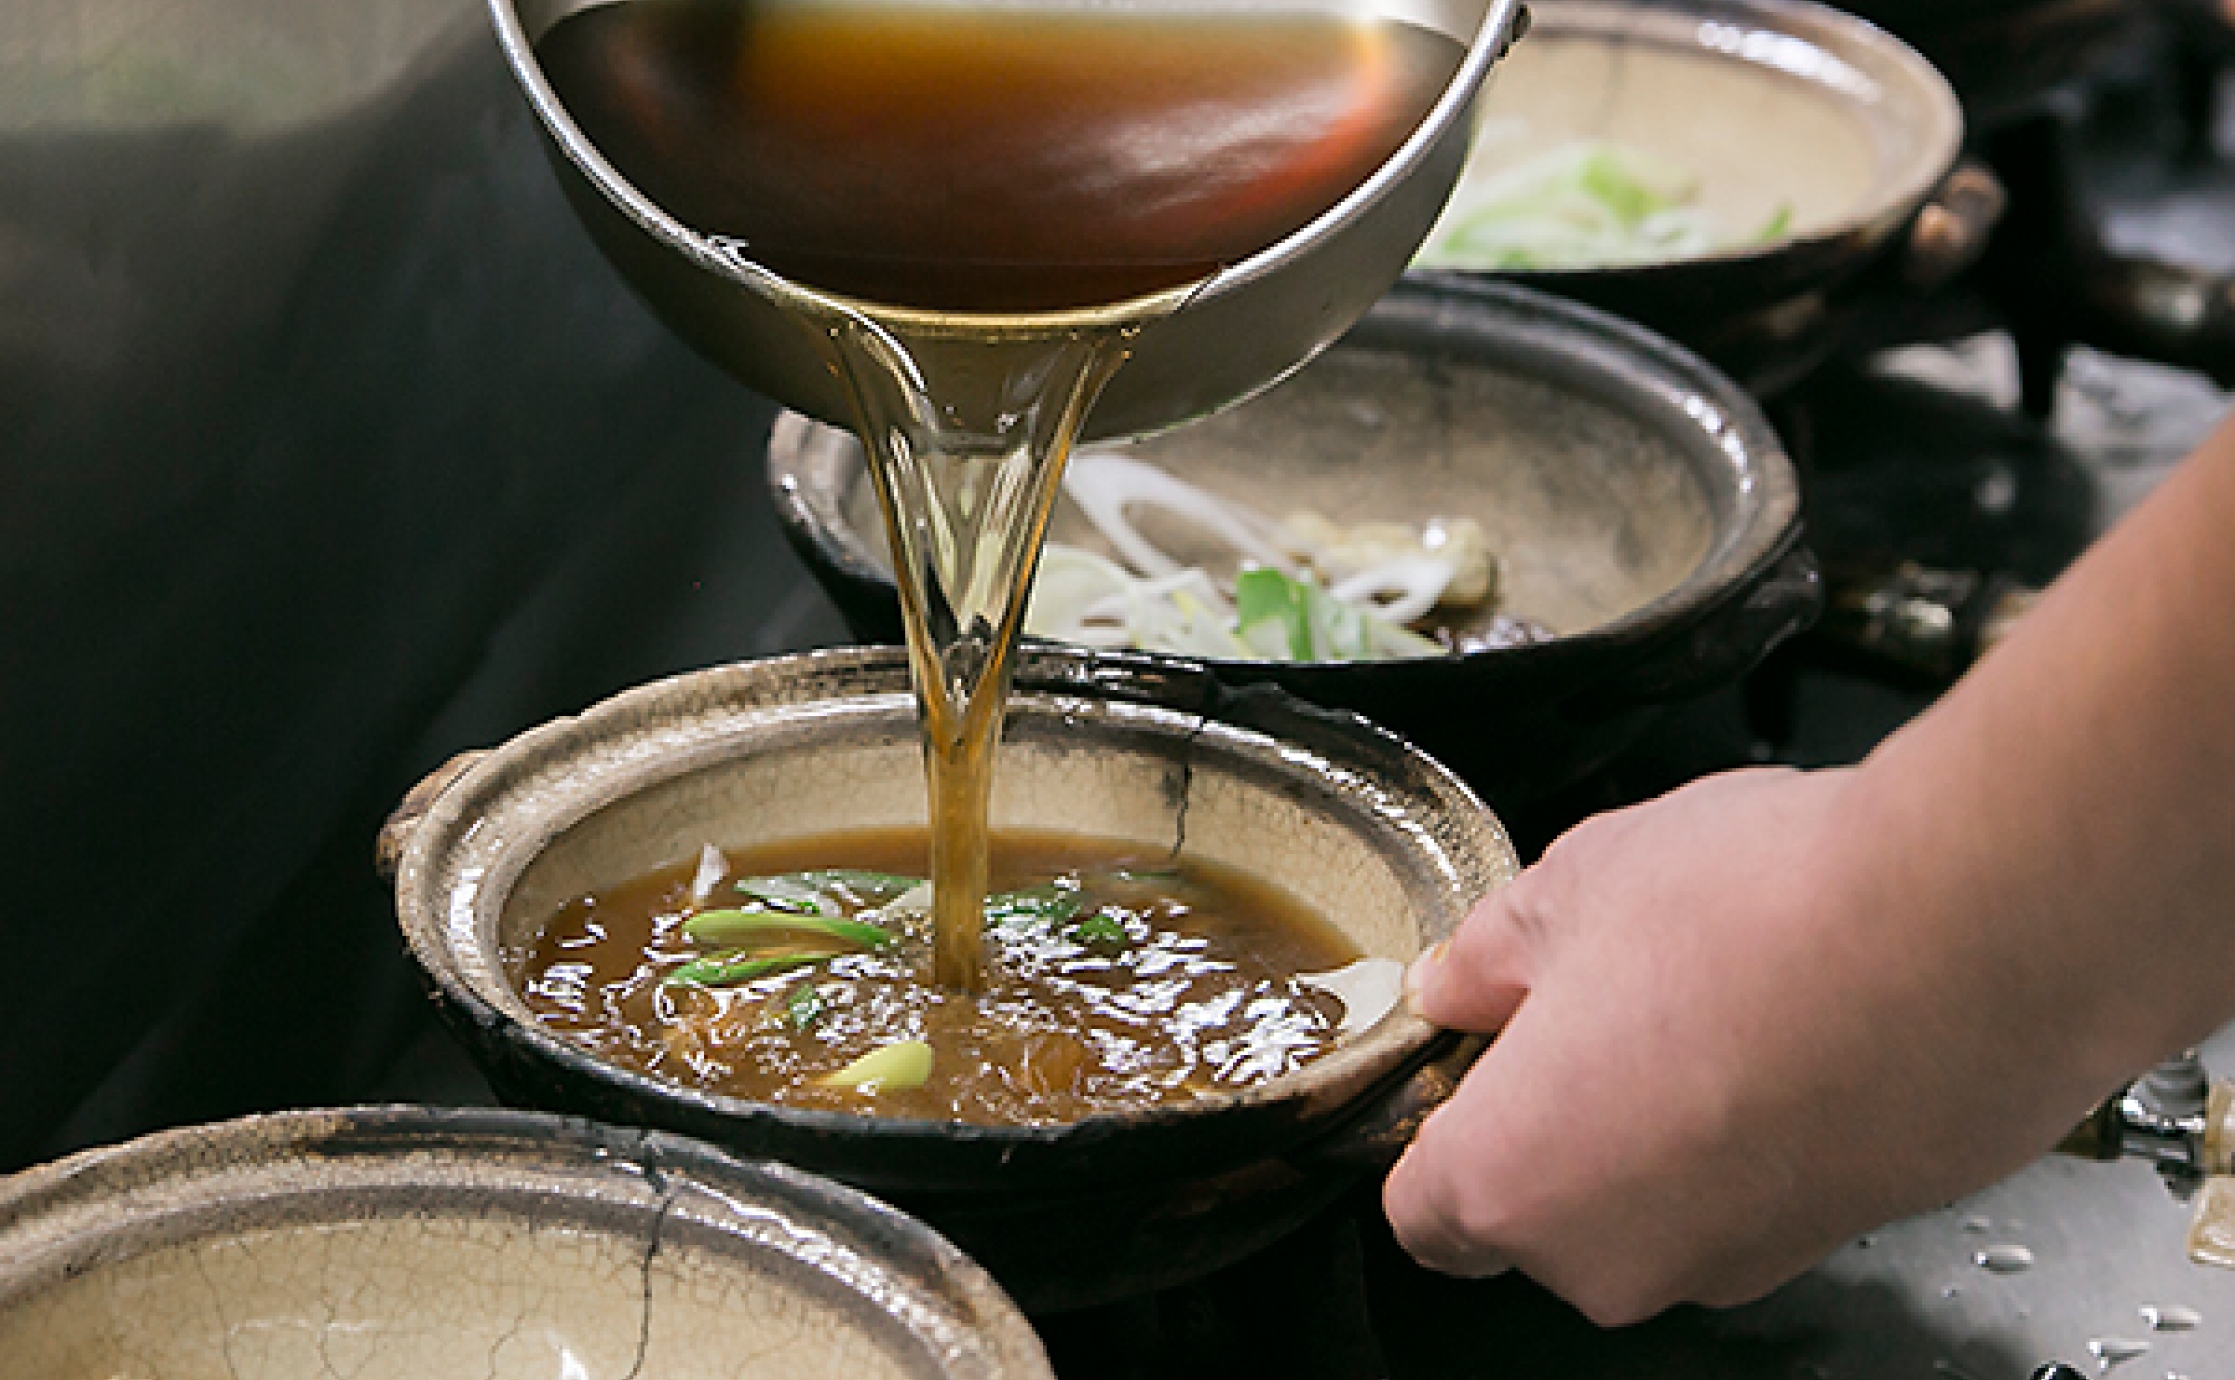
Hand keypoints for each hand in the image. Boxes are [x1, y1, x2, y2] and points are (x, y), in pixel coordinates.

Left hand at [1382, 766, 2115, 1324]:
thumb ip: (1487, 955)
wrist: (1971, 936)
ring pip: (1648, 1203)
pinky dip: (1748, 1125)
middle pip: (1536, 1208)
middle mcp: (1608, 1258)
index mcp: (1506, 1181)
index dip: (1441, 1120)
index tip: (1469, 1056)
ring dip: (1655, 1118)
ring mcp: (1728, 1262)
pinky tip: (1778, 1023)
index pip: (1421, 1206)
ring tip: (1700, 994)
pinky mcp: (1827, 1241)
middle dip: (1550, 1113)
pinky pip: (1746, 1190)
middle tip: (1591, 997)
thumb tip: (1462, 979)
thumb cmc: (1764, 916)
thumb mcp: (1571, 887)